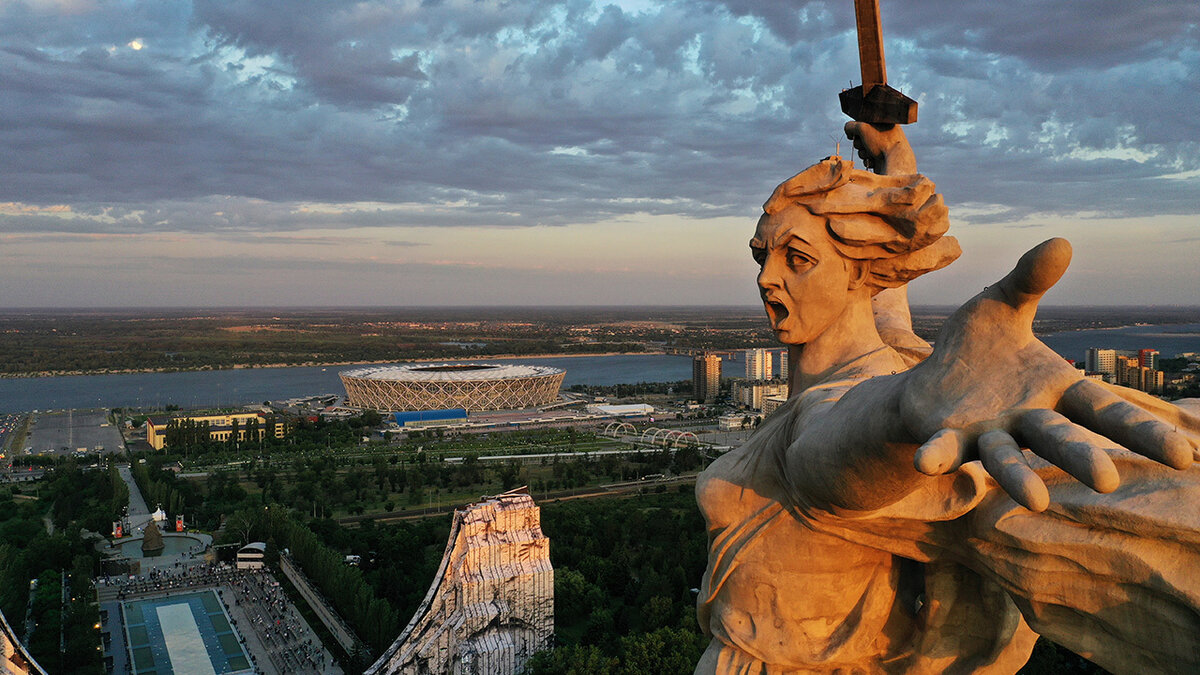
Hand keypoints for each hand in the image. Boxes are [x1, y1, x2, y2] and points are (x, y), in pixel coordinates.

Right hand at [844, 121, 916, 174]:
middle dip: (860, 143)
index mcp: (884, 122)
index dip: (857, 128)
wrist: (895, 163)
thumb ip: (851, 126)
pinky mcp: (881, 158)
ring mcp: (883, 146)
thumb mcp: (863, 128)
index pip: (863, 122)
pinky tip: (874, 161)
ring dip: (863, 152)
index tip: (858, 133)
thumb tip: (848, 131)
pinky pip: (868, 158)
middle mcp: (885, 133)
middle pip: (861, 136)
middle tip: (866, 144)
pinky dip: (868, 160)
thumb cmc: (882, 142)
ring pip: (863, 148)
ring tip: (871, 154)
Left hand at [900, 238, 1192, 510]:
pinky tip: (926, 463)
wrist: (928, 379)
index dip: (1142, 432)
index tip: (1183, 456)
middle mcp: (1027, 420)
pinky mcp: (948, 440)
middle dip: (1080, 458)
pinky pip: (944, 450)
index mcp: (1055, 390)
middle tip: (1104, 481)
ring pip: (1007, 459)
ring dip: (1018, 477)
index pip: (1105, 411)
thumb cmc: (977, 349)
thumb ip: (1029, 281)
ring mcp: (988, 435)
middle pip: (1060, 441)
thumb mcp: (1002, 305)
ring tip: (1034, 501)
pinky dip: (938, 456)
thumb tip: (1061, 241)